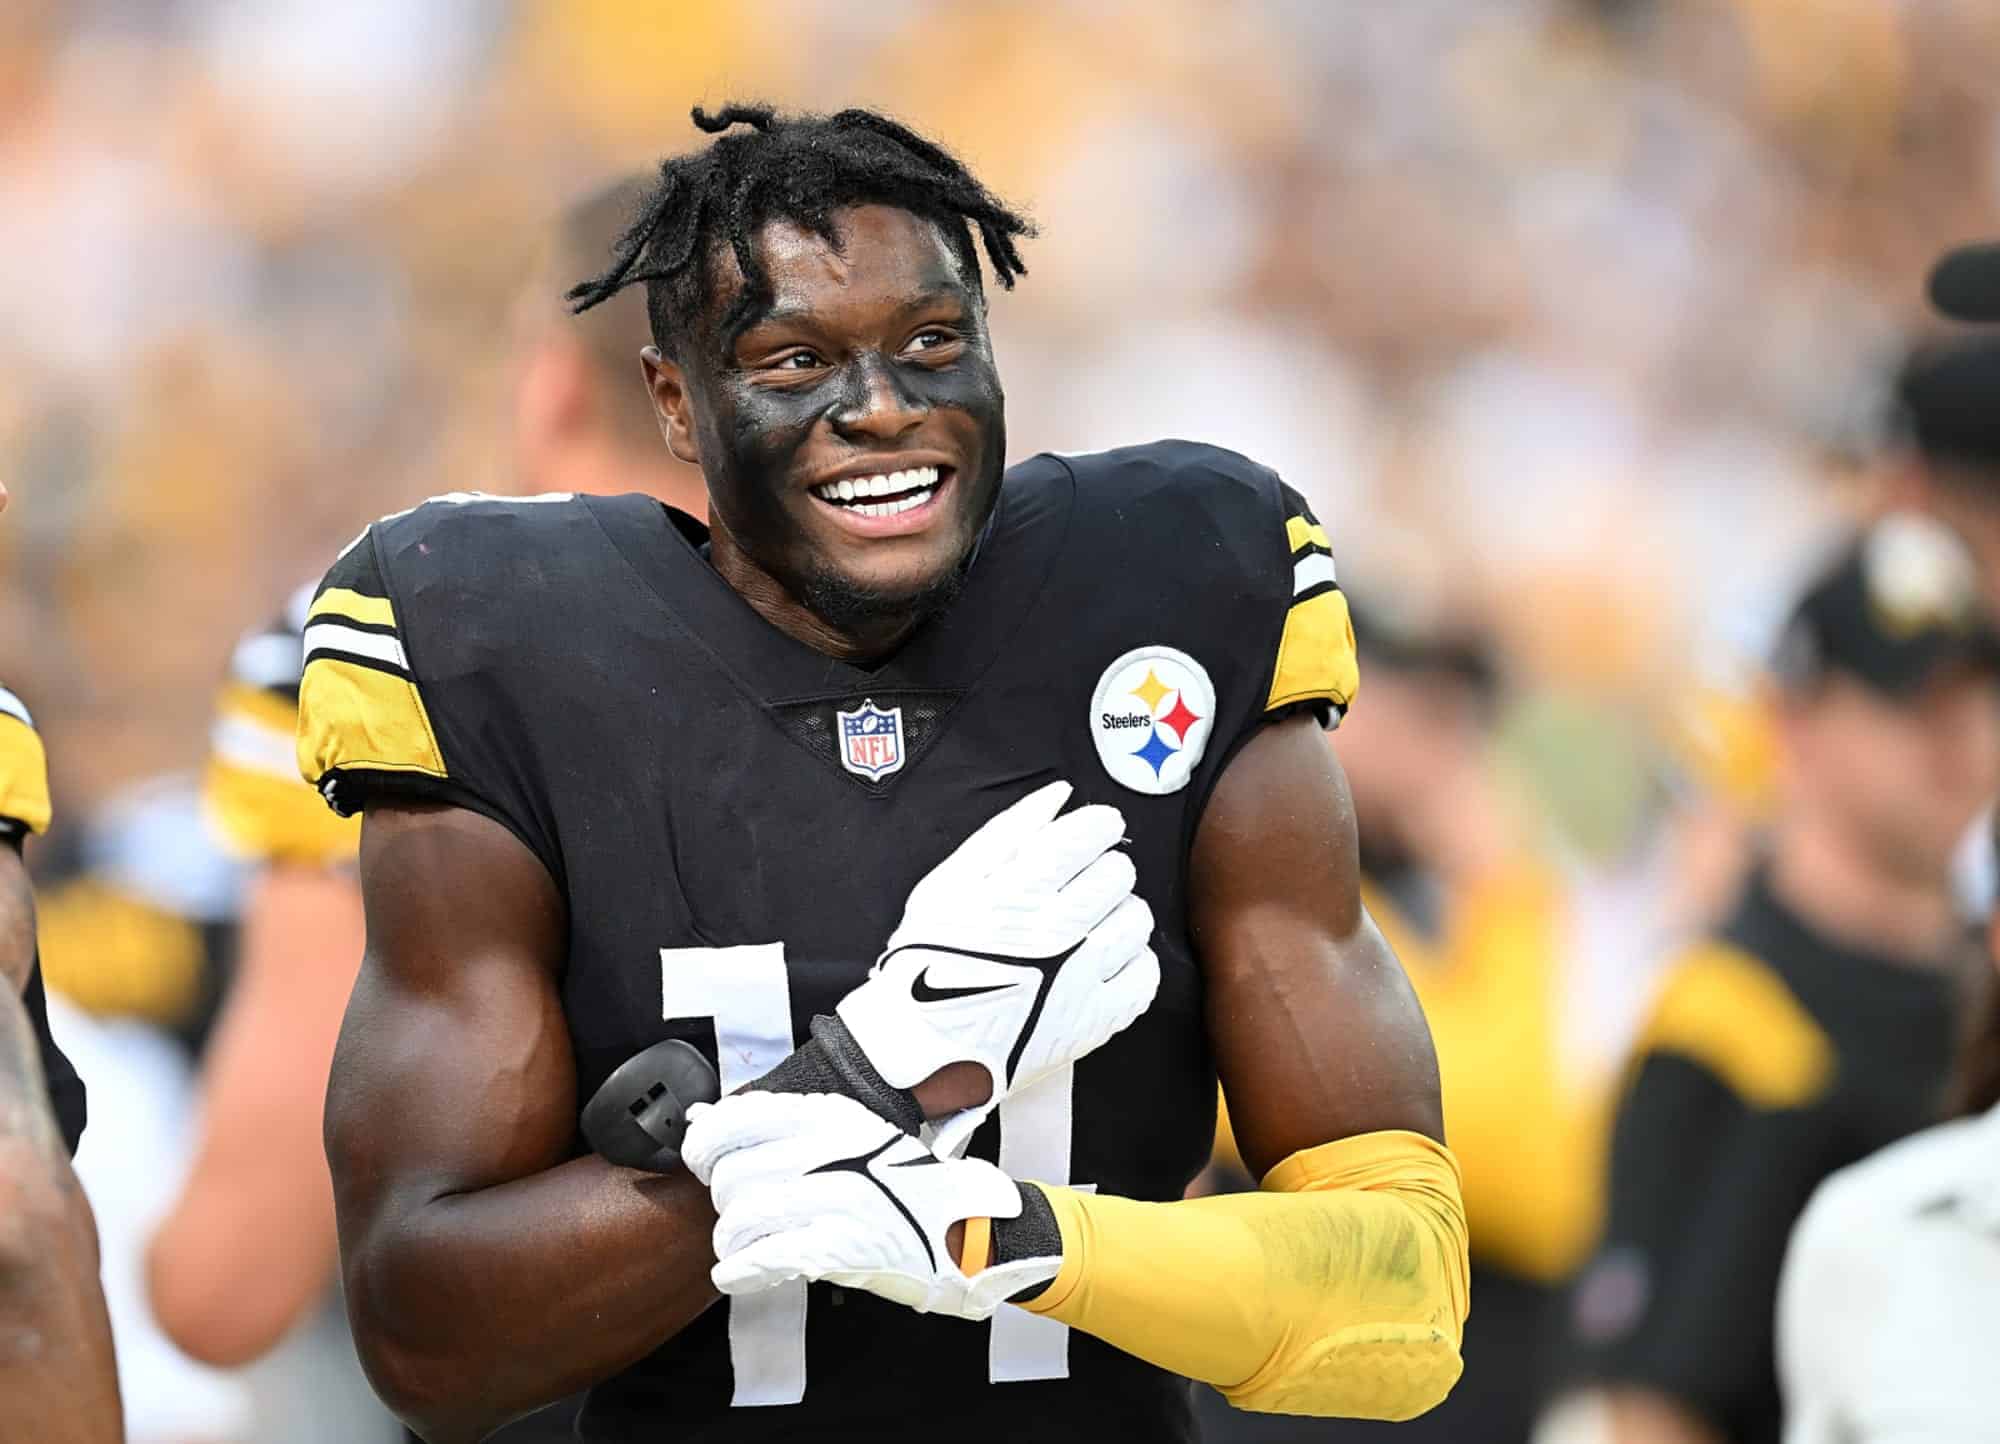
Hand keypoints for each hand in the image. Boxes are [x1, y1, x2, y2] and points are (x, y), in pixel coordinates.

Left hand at [683, 1091, 1059, 1318]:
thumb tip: (708, 1118)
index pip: (738, 1118)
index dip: (703, 1142)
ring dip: (731, 1241)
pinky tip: (738, 1273)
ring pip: (739, 1219)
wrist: (964, 1227)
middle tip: (739, 1210)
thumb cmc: (906, 1182)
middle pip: (731, 1175)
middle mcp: (830, 1152)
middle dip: (723, 1200)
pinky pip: (763, 1257)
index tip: (699, 1157)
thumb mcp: (852, 1132)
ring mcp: (835, 1200)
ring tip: (744, 1247)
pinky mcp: (839, 1247)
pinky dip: (739, 1270)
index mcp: (831, 1117)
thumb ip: (784, 1126)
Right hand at [836, 780, 1158, 1153]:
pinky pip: (1145, 976)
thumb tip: (1060, 794)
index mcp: (1021, 888)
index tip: (1093, 833)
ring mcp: (1081, 977)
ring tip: (1088, 926)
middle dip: (1104, 869)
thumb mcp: (948, 882)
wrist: (920, 1046)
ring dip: (1119, 914)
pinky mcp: (1095, 1020)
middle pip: (1120, 873)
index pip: (1093, 833)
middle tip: (1078, 887)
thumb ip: (1007, 832)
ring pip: (1138, 920)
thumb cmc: (927, 958)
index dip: (1099, 826)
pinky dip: (1132, 963)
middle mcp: (1058, 929)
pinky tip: (1101, 963)